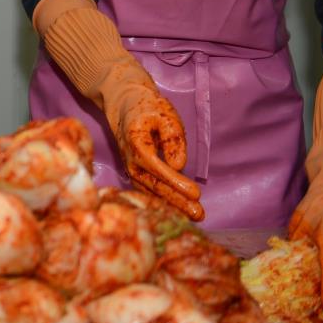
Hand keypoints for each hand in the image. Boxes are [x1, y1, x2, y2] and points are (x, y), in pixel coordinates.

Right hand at [115, 90, 203, 221]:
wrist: (123, 105)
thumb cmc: (148, 108)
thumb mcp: (164, 114)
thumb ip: (173, 138)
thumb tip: (179, 165)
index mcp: (136, 142)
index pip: (156, 166)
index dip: (175, 181)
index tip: (196, 193)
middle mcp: (129, 160)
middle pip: (153, 185)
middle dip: (177, 201)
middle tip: (199, 214)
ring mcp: (130, 168)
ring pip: (150, 192)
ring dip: (172, 206)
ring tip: (194, 217)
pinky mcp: (134, 173)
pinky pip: (147, 192)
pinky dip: (162, 203)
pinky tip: (179, 211)